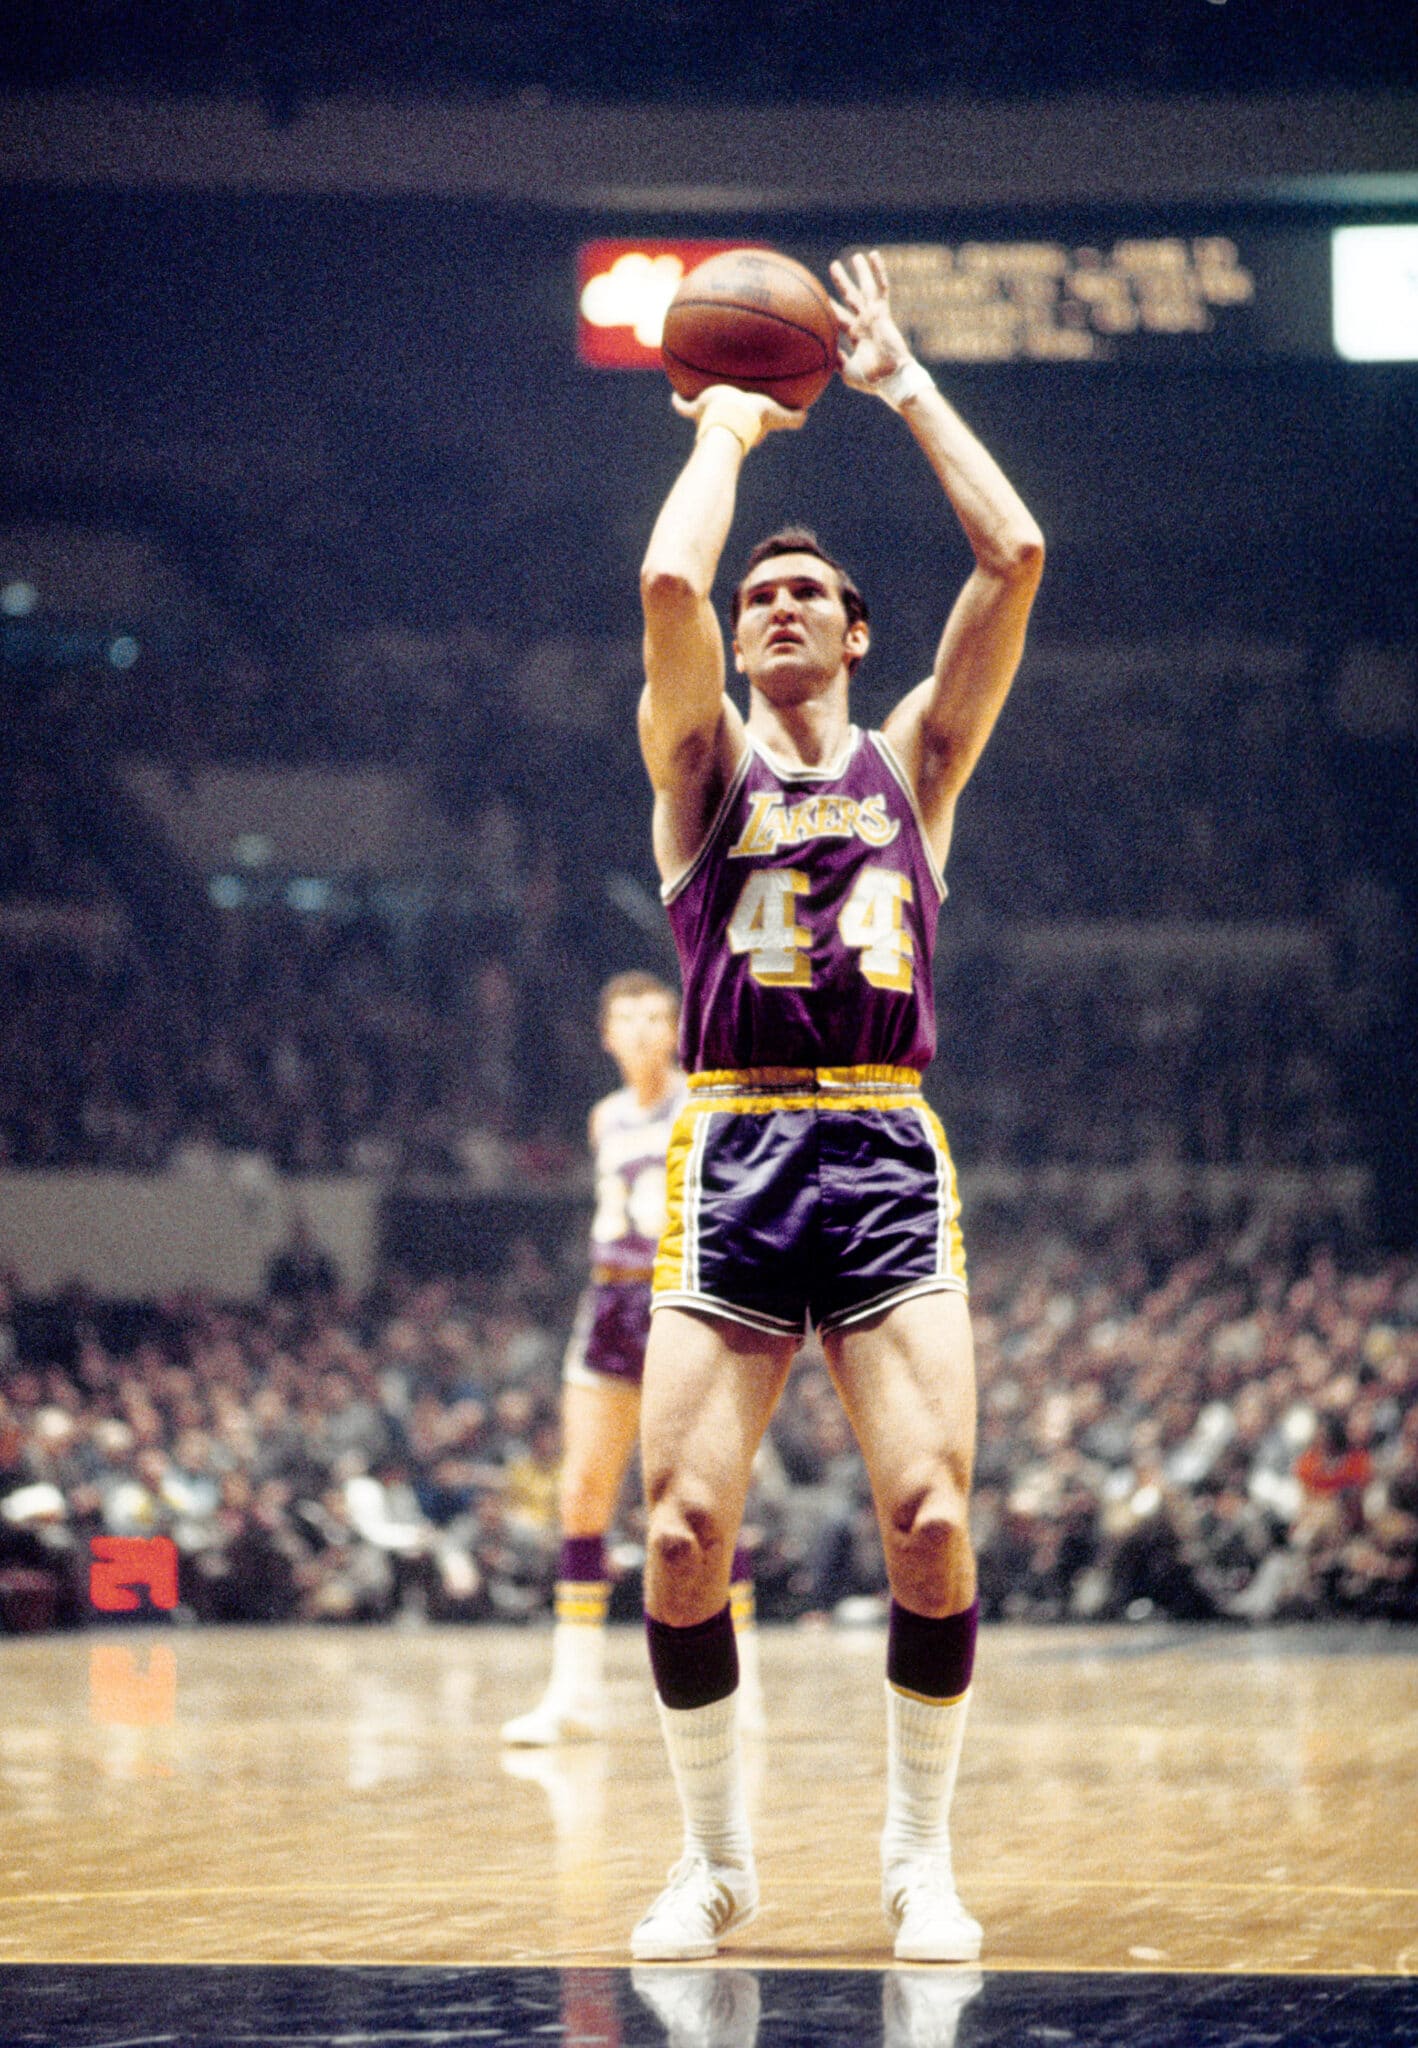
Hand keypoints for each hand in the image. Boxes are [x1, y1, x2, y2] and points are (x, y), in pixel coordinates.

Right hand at [672, 384, 805, 437]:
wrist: (730, 417)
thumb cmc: (752, 417)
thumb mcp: (775, 415)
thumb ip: (791, 418)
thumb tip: (807, 416)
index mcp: (747, 426)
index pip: (755, 429)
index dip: (759, 428)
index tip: (759, 421)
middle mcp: (728, 424)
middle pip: (731, 421)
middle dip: (732, 415)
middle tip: (733, 404)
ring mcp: (709, 419)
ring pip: (704, 414)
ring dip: (703, 408)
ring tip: (702, 396)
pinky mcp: (696, 411)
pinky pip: (684, 407)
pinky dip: (678, 403)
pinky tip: (673, 396)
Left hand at [829, 250, 914, 394]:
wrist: (891, 378)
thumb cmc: (872, 379)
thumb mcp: (847, 370)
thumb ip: (836, 359)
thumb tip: (823, 352)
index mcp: (857, 335)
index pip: (840, 317)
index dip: (831, 307)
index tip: (820, 298)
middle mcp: (865, 322)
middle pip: (851, 297)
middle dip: (842, 282)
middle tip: (834, 266)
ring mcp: (874, 316)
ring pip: (865, 288)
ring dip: (860, 272)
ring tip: (856, 256)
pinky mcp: (882, 312)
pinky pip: (881, 288)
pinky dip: (878, 271)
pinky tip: (874, 255)